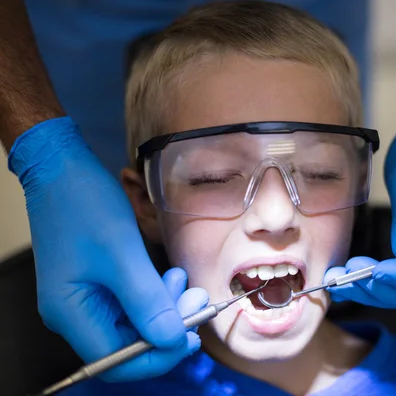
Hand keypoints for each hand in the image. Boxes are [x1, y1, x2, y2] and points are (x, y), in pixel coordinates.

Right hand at [8, 117, 202, 380]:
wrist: (62, 169)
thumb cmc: (84, 206)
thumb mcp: (122, 255)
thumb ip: (147, 301)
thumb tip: (172, 339)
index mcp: (72, 313)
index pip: (117, 361)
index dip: (159, 356)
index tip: (193, 337)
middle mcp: (76, 313)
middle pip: (129, 344)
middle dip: (168, 327)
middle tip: (198, 302)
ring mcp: (86, 298)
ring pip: (134, 322)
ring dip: (166, 309)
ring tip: (187, 284)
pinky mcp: (98, 282)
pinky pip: (131, 302)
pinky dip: (156, 294)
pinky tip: (171, 277)